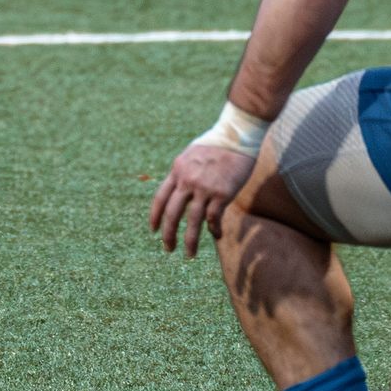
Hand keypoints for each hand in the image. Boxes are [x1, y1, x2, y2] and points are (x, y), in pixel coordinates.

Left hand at [149, 139, 255, 256]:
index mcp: (177, 170)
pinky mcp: (222, 193)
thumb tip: (180, 190)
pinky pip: (214, 218)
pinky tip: (215, 235)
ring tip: (189, 254)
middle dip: (168, 234)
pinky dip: (214, 229)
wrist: (237, 136)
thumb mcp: (192, 155)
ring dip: (190, 241)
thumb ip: (184, 173)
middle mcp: (187, 180)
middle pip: (172, 213)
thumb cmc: (216, 145)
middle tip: (168, 249)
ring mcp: (204, 187)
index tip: (153, 231)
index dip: (155, 217)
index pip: (160, 198)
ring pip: (192, 221)